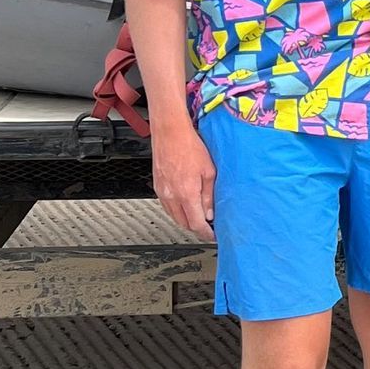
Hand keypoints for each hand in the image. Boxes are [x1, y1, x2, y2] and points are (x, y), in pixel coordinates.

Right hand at [152, 117, 215, 237]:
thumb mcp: (209, 172)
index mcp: (186, 194)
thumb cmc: (189, 147)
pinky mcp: (157, 187)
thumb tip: (210, 213)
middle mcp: (172, 196)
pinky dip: (176, 211)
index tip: (212, 235)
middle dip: (196, 228)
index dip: (205, 233)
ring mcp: (162, 192)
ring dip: (186, 220)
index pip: (196, 224)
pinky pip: (167, 206)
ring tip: (198, 216)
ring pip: (174, 216)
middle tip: (208, 226)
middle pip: (184, 223)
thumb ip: (209, 196)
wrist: (170, 133)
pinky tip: (185, 205)